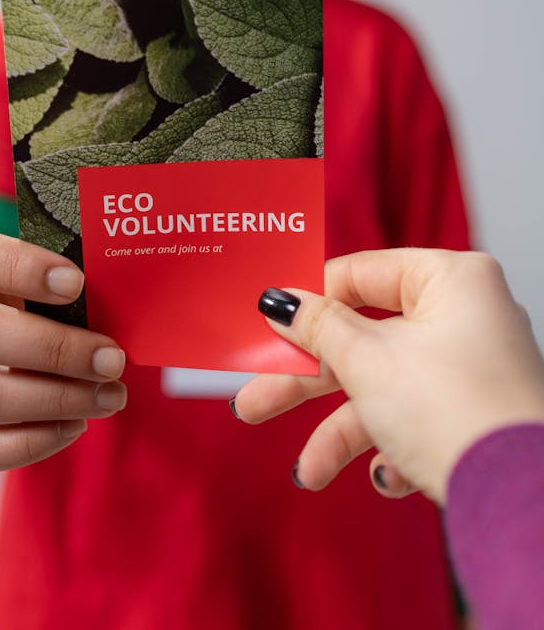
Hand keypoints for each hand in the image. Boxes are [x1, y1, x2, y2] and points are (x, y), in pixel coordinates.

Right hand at [0, 224, 126, 471]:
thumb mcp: (23, 260)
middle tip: (111, 359)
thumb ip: (55, 269)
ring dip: (53, 400)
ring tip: (108, 396)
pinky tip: (74, 424)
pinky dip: (30, 442)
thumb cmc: (10, 281)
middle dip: (54, 350)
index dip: (19, 268)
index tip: (76, 283)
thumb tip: (113, 293)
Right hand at [233, 249, 543, 503]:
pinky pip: (417, 420)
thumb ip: (317, 327)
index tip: (270, 322)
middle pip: (365, 339)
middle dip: (308, 382)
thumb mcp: (366, 360)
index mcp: (452, 280)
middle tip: (256, 399)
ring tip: (308, 471)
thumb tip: (281, 301)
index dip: (311, 299)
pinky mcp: (476, 417)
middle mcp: (466, 318)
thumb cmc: (456, 411)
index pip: (363, 272)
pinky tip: (388, 476)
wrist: (518, 500)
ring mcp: (473, 369)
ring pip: (385, 388)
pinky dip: (391, 447)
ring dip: (341, 432)